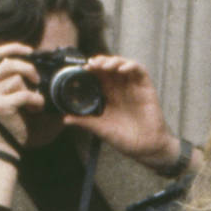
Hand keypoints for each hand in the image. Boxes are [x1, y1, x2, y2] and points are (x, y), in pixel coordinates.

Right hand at [0, 41, 49, 147]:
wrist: (12, 147)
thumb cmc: (20, 122)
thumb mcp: (24, 95)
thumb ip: (29, 79)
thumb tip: (52, 64)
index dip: (13, 48)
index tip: (30, 51)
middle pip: (8, 63)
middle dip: (28, 68)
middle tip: (37, 81)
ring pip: (15, 78)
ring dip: (31, 89)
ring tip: (34, 102)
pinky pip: (22, 94)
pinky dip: (34, 101)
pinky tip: (36, 110)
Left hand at [66, 57, 184, 172]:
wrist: (146, 148)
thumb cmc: (125, 139)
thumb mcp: (101, 129)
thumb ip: (84, 122)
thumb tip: (65, 119)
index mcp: (110, 96)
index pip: (99, 76)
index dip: (92, 70)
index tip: (82, 69)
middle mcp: (121, 89)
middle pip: (110, 67)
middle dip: (100, 62)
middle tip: (92, 64)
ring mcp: (134, 87)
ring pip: (123, 65)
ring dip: (114, 61)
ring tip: (104, 66)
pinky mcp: (146, 88)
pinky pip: (140, 71)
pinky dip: (130, 66)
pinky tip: (121, 69)